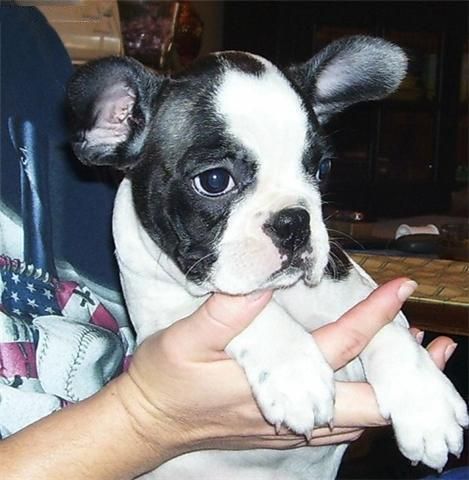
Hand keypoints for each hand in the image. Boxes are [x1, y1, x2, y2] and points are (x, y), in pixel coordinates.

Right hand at [117, 278, 456, 469]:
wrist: (149, 423)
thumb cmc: (165, 380)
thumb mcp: (185, 339)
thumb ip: (227, 312)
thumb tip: (266, 281)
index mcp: (274, 383)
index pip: (340, 347)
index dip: (373, 317)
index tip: (402, 290)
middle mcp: (292, 412)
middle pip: (369, 403)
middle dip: (408, 377)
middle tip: (437, 348)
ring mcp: (289, 428)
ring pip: (358, 419)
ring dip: (391, 392)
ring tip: (415, 364)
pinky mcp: (282, 432)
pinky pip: (338, 424)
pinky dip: (365, 404)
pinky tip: (369, 388)